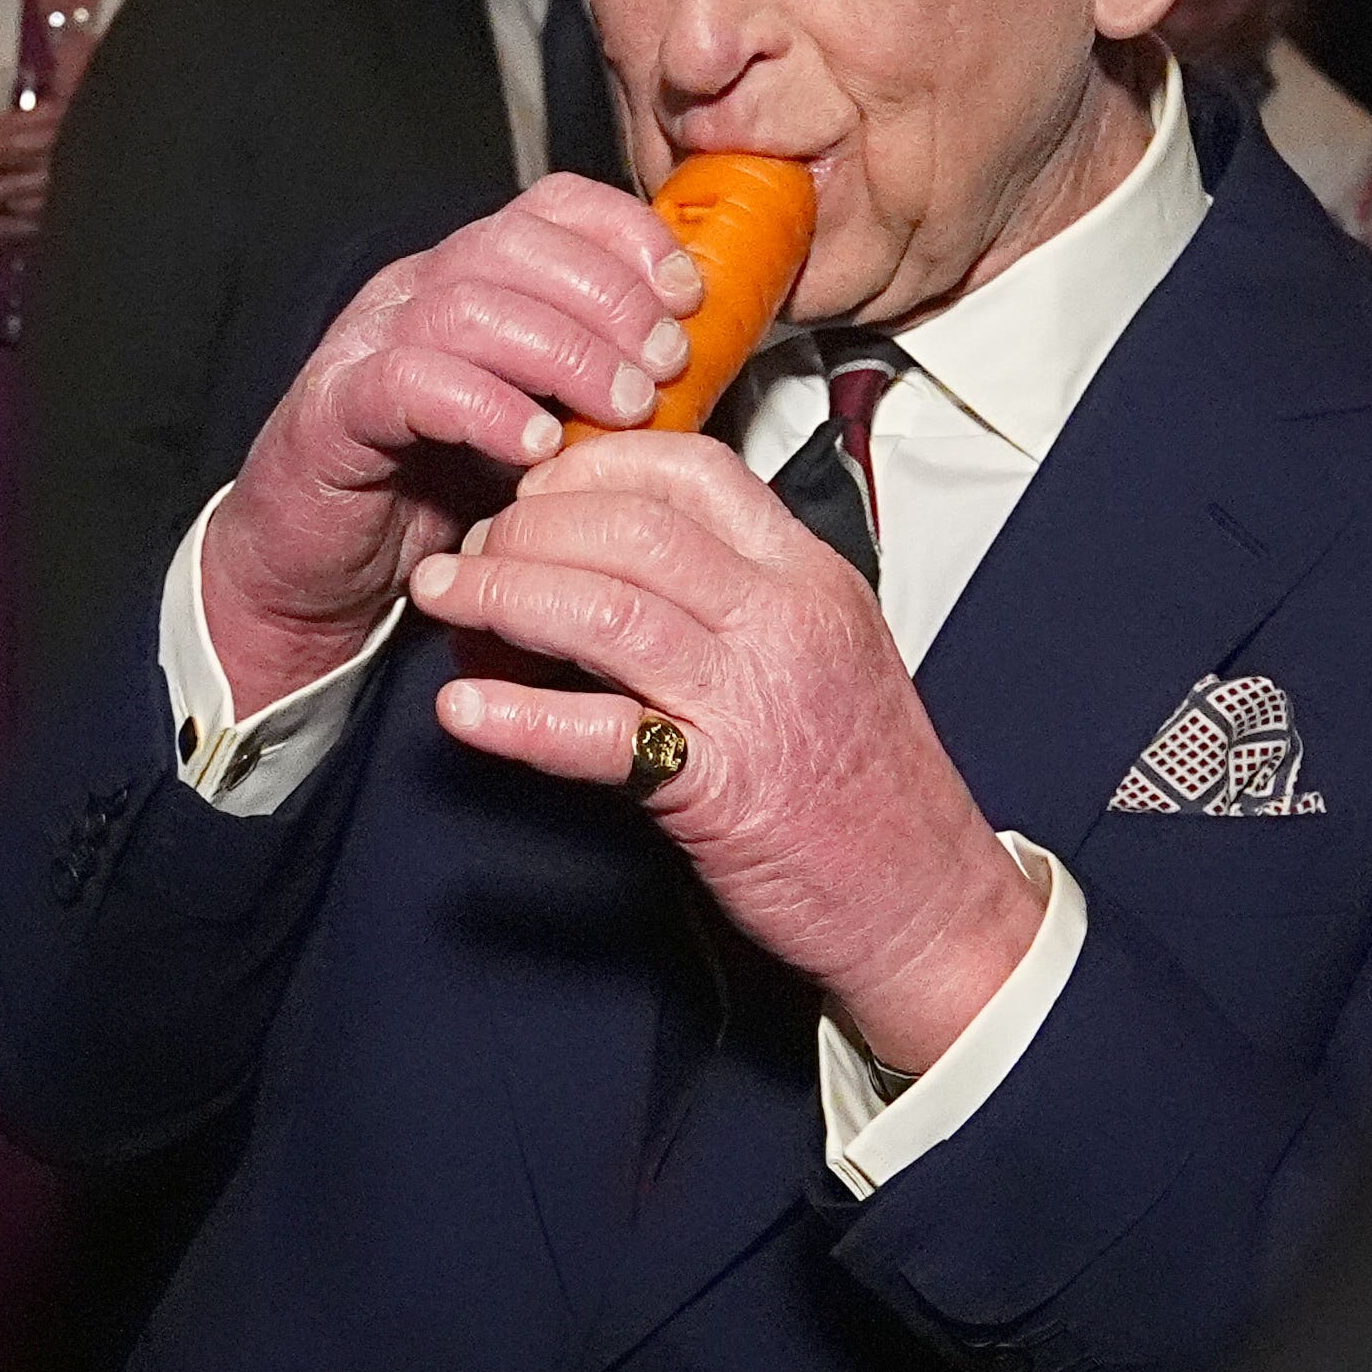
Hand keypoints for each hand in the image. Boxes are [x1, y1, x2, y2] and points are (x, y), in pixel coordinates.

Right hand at [198, 174, 702, 712]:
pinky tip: (536, 445)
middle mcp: (414, 294)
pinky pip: (408, 382)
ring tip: (621, 408)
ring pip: (467, 304)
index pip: (549, 206)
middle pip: (515, 243)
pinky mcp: (333, 411)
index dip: (626, 233)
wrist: (314, 567)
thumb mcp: (539, 428)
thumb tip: (702, 370)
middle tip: (665, 362)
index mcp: (469, 280)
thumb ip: (600, 390)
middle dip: (609, 296)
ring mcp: (366, 345)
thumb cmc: (430, 496)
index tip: (687, 292)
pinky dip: (485, 407)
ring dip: (563, 351)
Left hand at [410, 434, 1040, 1071]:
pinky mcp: (722, 792)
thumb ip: (735, 589)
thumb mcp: (822, 646)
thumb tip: (615, 547)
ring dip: (501, 594)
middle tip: (472, 548)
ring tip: (442, 597)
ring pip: (604, 608)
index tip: (534, 487)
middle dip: (526, 525)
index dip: (592, 465)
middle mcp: (785, 621)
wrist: (929, 906)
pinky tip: (465, 708)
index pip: (692, 467)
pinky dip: (520, 717)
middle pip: (630, 527)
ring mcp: (755, 703)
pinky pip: (604, 737)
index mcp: (809, 576)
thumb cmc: (869, 782)